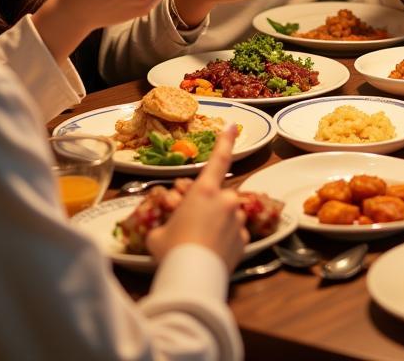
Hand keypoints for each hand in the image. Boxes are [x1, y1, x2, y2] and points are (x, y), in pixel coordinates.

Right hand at [148, 125, 249, 271]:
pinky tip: (210, 253)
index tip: (234, 125)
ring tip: (198, 243)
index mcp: (205, 190)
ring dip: (216, 223)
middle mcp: (226, 199)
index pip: (219, 158)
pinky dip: (224, 240)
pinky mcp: (245, 239)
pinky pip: (234, 234)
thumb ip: (166, 221)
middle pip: (217, 196)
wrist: (192, 278)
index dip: (226, 140)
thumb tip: (165, 225)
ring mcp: (238, 219)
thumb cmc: (171, 249)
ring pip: (227, 216)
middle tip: (188, 223)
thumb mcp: (159, 232)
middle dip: (205, 205)